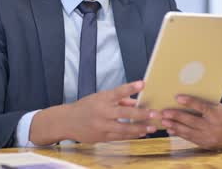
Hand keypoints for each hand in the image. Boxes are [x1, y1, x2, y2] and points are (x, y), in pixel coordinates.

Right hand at [29, 81, 157, 144]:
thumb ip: (118, 99)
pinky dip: (131, 135)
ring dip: (140, 128)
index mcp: (102, 99)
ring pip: (124, 129)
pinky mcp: (102, 137)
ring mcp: (102, 126)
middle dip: (141, 114)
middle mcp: (102, 112)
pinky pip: (119, 137)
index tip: (143, 84)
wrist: (66, 121)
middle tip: (155, 114)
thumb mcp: (100, 97)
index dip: (131, 88)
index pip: (118, 92)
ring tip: (152, 127)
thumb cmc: (85, 107)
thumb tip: (135, 102)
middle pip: (125, 114)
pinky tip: (141, 133)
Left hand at [160, 95, 221, 149]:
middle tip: (164, 112)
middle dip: (177, 116)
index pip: (203, 107)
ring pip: (188, 131)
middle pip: (192, 121)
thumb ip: (204, 104)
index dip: (190, 102)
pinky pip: (189, 138)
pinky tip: (170, 129)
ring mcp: (208, 137)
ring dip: (174, 126)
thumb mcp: (218, 107)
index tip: (177, 97)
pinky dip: (178, 133)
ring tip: (163, 120)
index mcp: (218, 114)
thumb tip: (184, 98)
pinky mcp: (204, 144)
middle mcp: (214, 127)